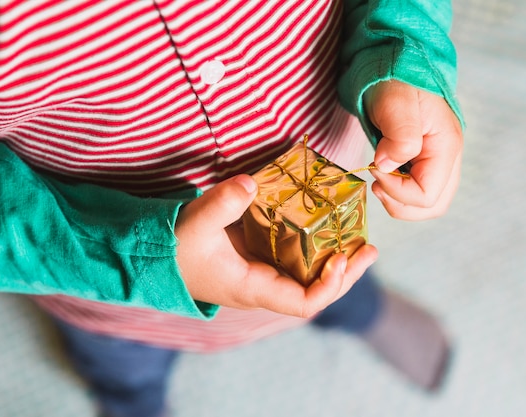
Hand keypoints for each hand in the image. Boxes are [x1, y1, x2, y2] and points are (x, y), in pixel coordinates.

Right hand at [174, 174, 377, 317]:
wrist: (155, 256)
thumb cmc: (174, 247)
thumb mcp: (195, 223)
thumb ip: (221, 204)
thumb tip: (250, 184)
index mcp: (253, 288)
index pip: (303, 303)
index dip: (329, 285)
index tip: (342, 258)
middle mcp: (264, 286)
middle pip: (316, 291)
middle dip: (346, 273)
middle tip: (370, 249)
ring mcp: (263, 274)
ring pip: (309, 275)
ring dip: (334, 259)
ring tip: (357, 236)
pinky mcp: (258, 258)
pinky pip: (295, 259)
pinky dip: (313, 245)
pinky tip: (324, 226)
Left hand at [364, 80, 462, 219]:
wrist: (394, 63)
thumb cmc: (396, 78)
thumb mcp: (396, 103)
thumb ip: (399, 137)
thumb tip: (388, 166)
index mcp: (446, 147)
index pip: (428, 195)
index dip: (398, 192)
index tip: (374, 169)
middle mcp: (447, 158)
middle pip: (433, 206)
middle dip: (400, 204)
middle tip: (376, 183)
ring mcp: (437, 160)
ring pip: (426, 203)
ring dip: (399, 201)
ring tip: (379, 179)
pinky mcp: (424, 160)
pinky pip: (418, 190)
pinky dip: (399, 192)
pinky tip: (384, 174)